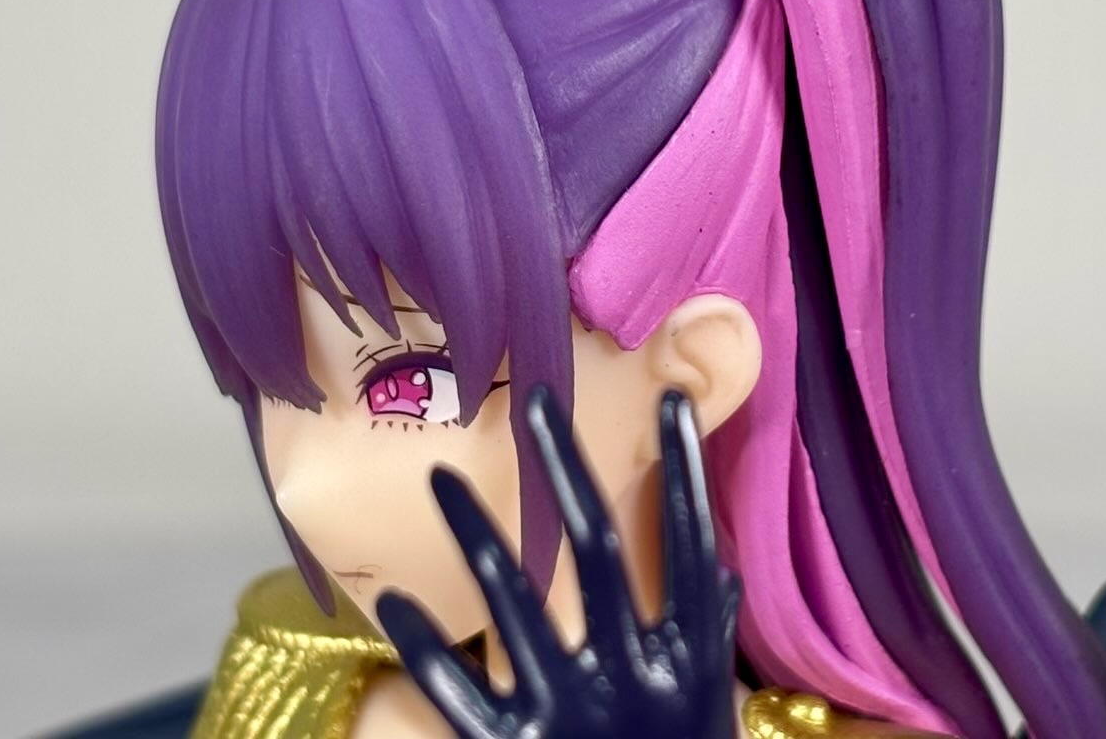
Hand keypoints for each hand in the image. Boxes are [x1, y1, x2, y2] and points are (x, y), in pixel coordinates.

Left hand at [376, 387, 742, 738]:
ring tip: (439, 477)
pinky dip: (425, 642)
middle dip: (568, 470)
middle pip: (598, 549)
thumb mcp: (709, 714)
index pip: (689, 545)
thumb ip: (708, 641)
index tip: (669, 398)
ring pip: (516, 601)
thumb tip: (716, 570)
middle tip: (539, 401)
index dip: (682, 471)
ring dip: (476, 534)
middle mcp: (632, 673)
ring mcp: (571, 709)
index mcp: (687, 662)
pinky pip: (458, 688)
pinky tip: (389, 602)